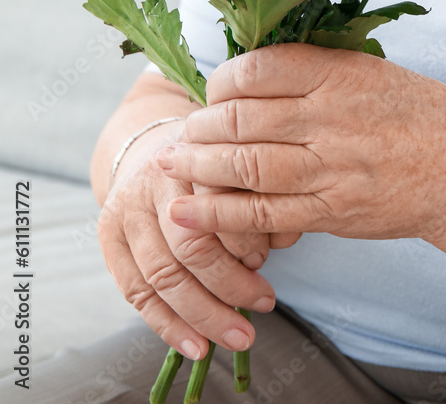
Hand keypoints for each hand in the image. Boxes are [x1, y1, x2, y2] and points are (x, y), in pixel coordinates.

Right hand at [98, 124, 277, 360]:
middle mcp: (156, 178)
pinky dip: (169, 326)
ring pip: (163, 274)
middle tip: (265, 304)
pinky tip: (197, 346)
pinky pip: (137, 293)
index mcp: (195, 152)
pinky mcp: (108, 237)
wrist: (152, 151)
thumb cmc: (209, 165)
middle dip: (230, 284)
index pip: (220, 200)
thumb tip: (286, 238)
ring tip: (238, 335)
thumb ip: (260, 196)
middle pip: (190, 244)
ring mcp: (127, 207)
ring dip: (203, 314)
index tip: (266, 259)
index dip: (245, 236)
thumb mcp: (236, 163)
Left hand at [157, 45, 445, 278]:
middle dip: (200, 126)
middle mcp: (332, 117)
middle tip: (182, 131)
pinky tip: (187, 211)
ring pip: (246, 166)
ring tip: (171, 165)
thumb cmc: (418, 112)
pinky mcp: (333, 212)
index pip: (258, 69)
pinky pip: (265, 214)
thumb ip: (312, 70)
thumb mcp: (370, 70)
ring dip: (198, 167)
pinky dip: (220, 214)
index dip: (221, 81)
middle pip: (242, 118)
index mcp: (340, 72)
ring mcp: (333, 168)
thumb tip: (246, 75)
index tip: (213, 91)